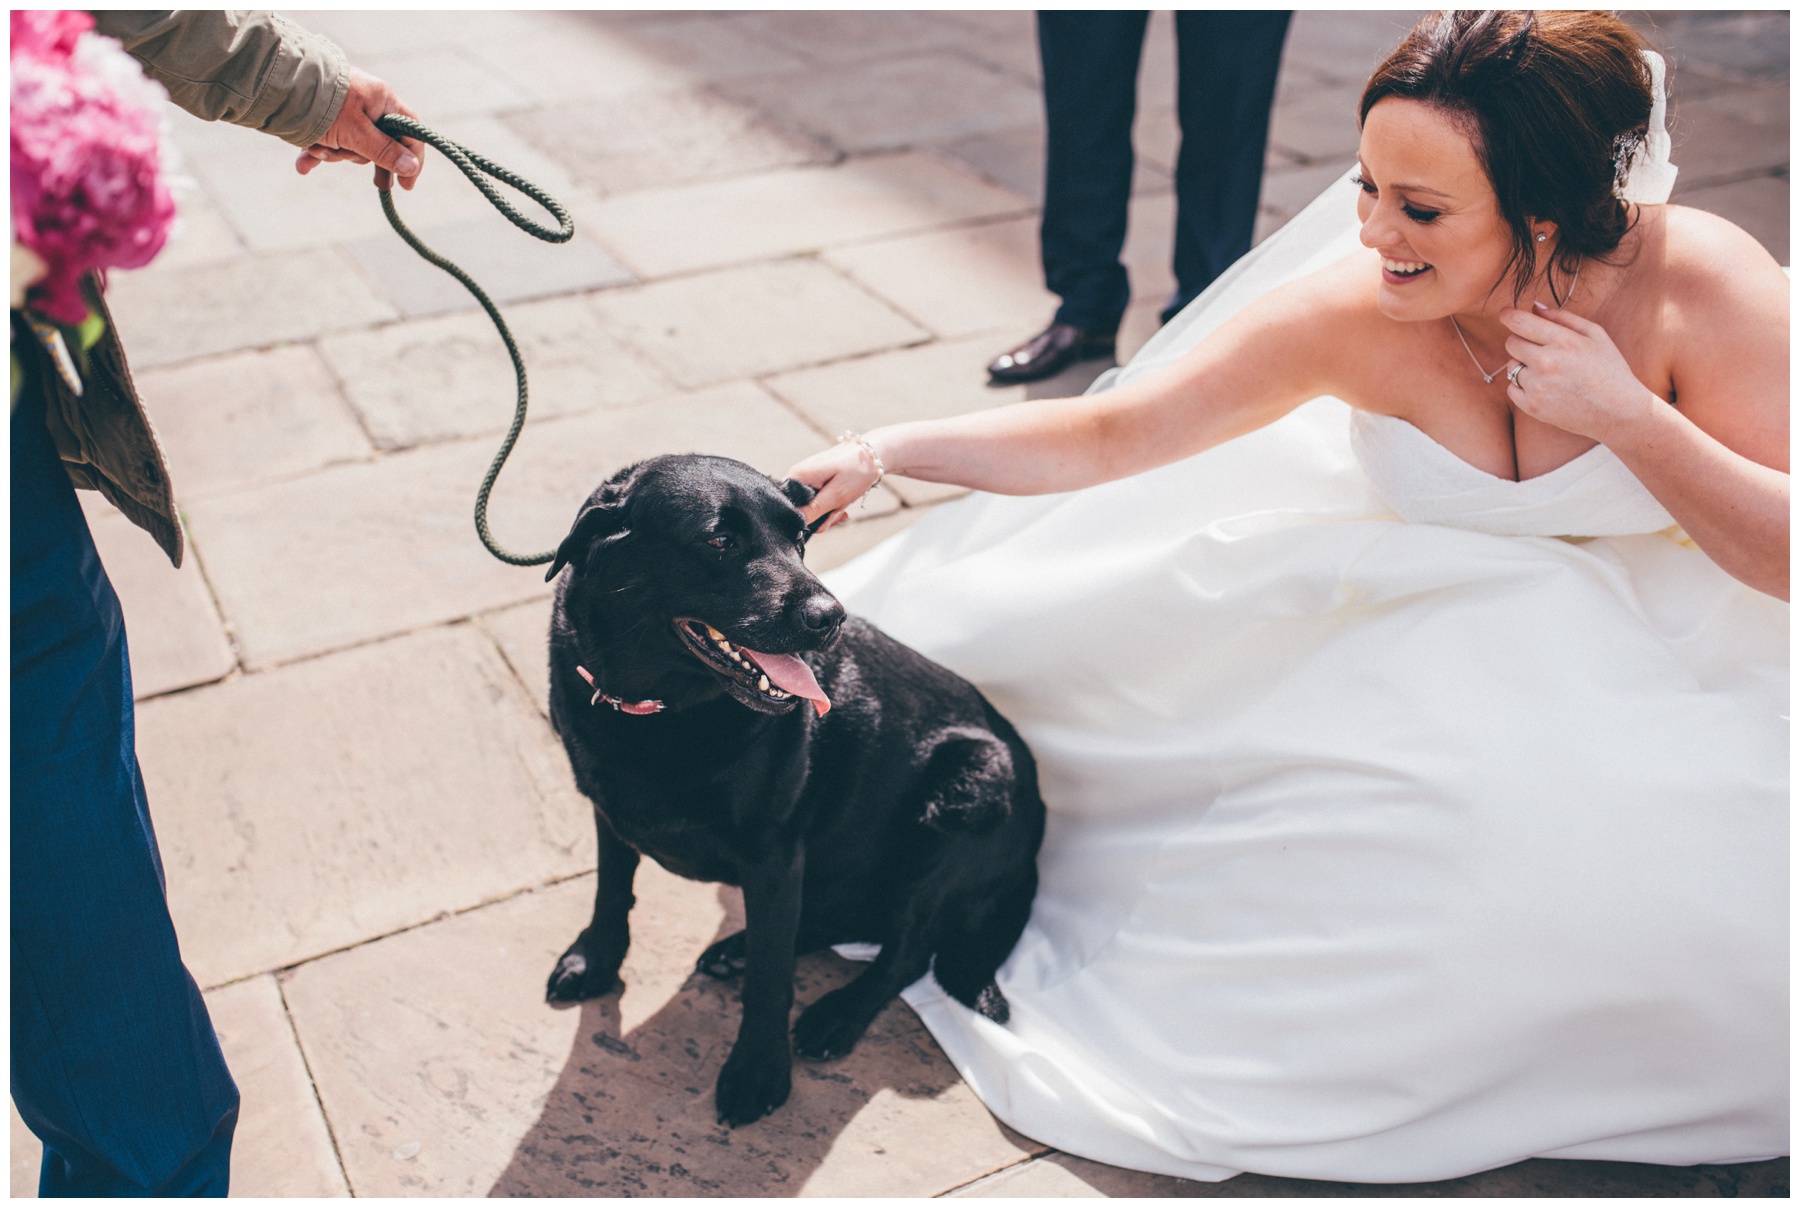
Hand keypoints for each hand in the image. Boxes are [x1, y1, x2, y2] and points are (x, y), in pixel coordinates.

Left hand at [294, 67, 423, 190]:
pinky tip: (303, 165)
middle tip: (341, 157)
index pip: (410, 132)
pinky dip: (316, 153)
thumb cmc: (325, 105)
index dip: (412, 160)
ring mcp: (345, 112)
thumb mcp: (357, 133)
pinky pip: (329, 142)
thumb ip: (385, 151)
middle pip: (377, 144)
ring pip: (350, 145)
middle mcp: (367, 105)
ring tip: (315, 149)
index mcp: (382, 101)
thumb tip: (411, 167)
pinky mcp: (325, 118)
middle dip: (356, 156)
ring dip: (332, 153)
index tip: (406, 186)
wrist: (279, 83)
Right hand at [784, 439, 882, 531]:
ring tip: (844, 506)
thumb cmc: (856, 471)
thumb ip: (814, 510)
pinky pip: (818, 501)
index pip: (789, 507)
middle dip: (821, 517)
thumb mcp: (836, 495)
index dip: (806, 519)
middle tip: (840, 512)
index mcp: (797, 476)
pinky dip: (831, 506)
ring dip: (829, 513)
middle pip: (800, 509)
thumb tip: (795, 522)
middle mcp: (797, 476)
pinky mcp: (815, 481)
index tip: (826, 519)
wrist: (872, 455)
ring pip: (811, 508)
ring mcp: (806, 478)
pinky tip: (843, 506)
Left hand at [1500, 305, 1657, 443]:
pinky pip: (1511, 388)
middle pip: (1511, 343)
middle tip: (1541, 349)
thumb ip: (1564, 318)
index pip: (1521, 323)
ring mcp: (1537, 386)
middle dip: (1521, 342)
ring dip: (1524, 366)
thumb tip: (1535, 307)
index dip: (1508, 316)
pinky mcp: (1532, 406)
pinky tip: (1545, 387)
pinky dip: (1522, 386)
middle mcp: (1546, 362)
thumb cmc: (1610, 370)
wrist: (1617, 412)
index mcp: (1563, 341)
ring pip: (1511, 367)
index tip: (1505, 314)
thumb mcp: (1596, 335)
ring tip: (1550, 373)